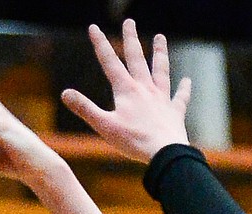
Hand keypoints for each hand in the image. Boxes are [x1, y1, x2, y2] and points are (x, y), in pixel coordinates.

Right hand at [61, 19, 191, 162]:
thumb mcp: (104, 126)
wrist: (165, 153)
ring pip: (161, 70)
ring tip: (160, 38)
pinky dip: (184, 88)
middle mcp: (145, 89)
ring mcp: (162, 99)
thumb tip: (64, 93)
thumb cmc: (133, 141)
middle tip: (129, 21)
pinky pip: (180, 97)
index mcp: (126, 91)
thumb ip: (85, 108)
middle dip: (131, 39)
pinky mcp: (174, 112)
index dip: (100, 44)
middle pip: (137, 58)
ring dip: (160, 53)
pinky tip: (187, 80)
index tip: (94, 27)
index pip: (110, 62)